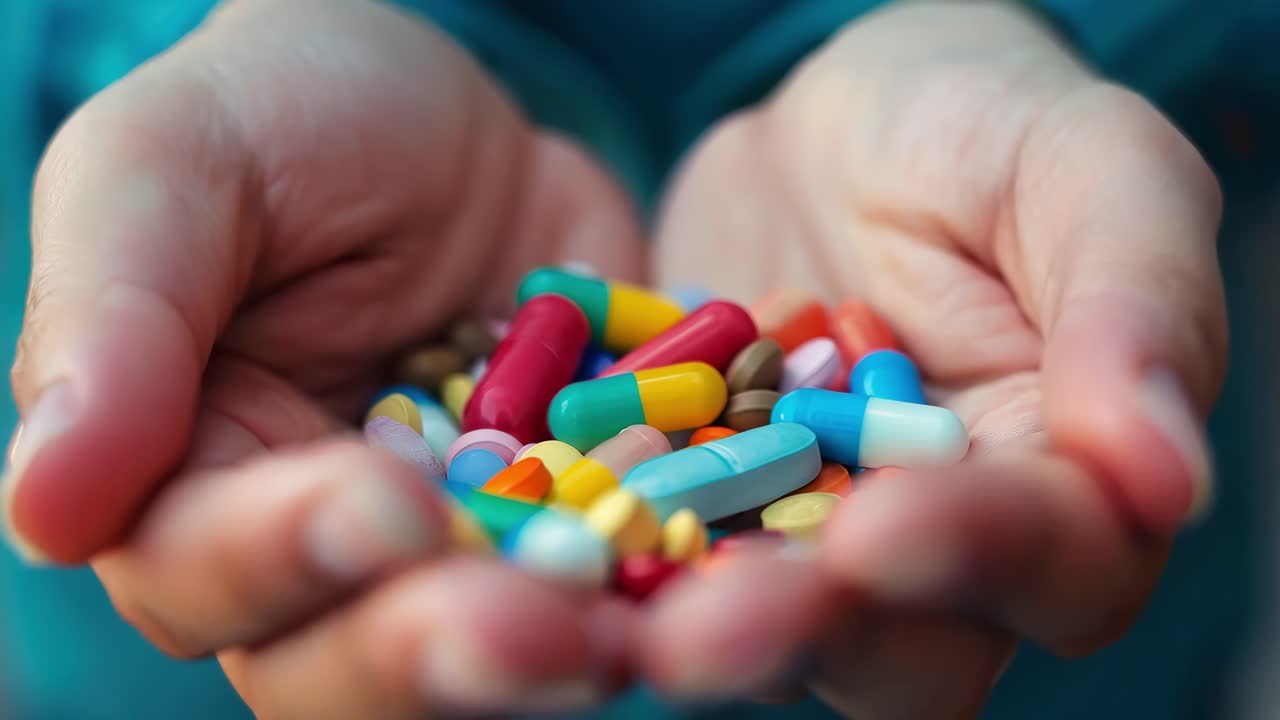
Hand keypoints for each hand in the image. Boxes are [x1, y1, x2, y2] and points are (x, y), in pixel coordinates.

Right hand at [5, 0, 642, 715]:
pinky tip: (732, 583)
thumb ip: (111, 318)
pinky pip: (623, 578)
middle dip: (435, 651)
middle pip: (353, 658)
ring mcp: (466, 548)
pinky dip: (670, 592)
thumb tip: (47, 506)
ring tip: (636, 637)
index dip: (281, 557)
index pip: (205, 567)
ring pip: (494, 647)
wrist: (443, 115)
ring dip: (563, 656)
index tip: (374, 507)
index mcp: (195, 480)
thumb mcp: (172, 165)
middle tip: (530, 628)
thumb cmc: (282, 118)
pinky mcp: (583, 519)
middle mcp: (327, 552)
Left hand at [642, 1, 1225, 716]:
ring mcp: (809, 538)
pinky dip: (601, 560)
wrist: (837, 126)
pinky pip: (652, 555)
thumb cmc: (984, 124)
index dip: (984, 552)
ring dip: (695, 629)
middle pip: (902, 641)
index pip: (1057, 555)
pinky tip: (532, 545)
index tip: (893, 523)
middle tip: (718, 624)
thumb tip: (1166, 474)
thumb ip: (1138, 298)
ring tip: (622, 615)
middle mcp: (939, 543)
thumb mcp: (1084, 164)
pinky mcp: (699, 511)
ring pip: (768, 625)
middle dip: (814, 631)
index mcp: (1065, 475)